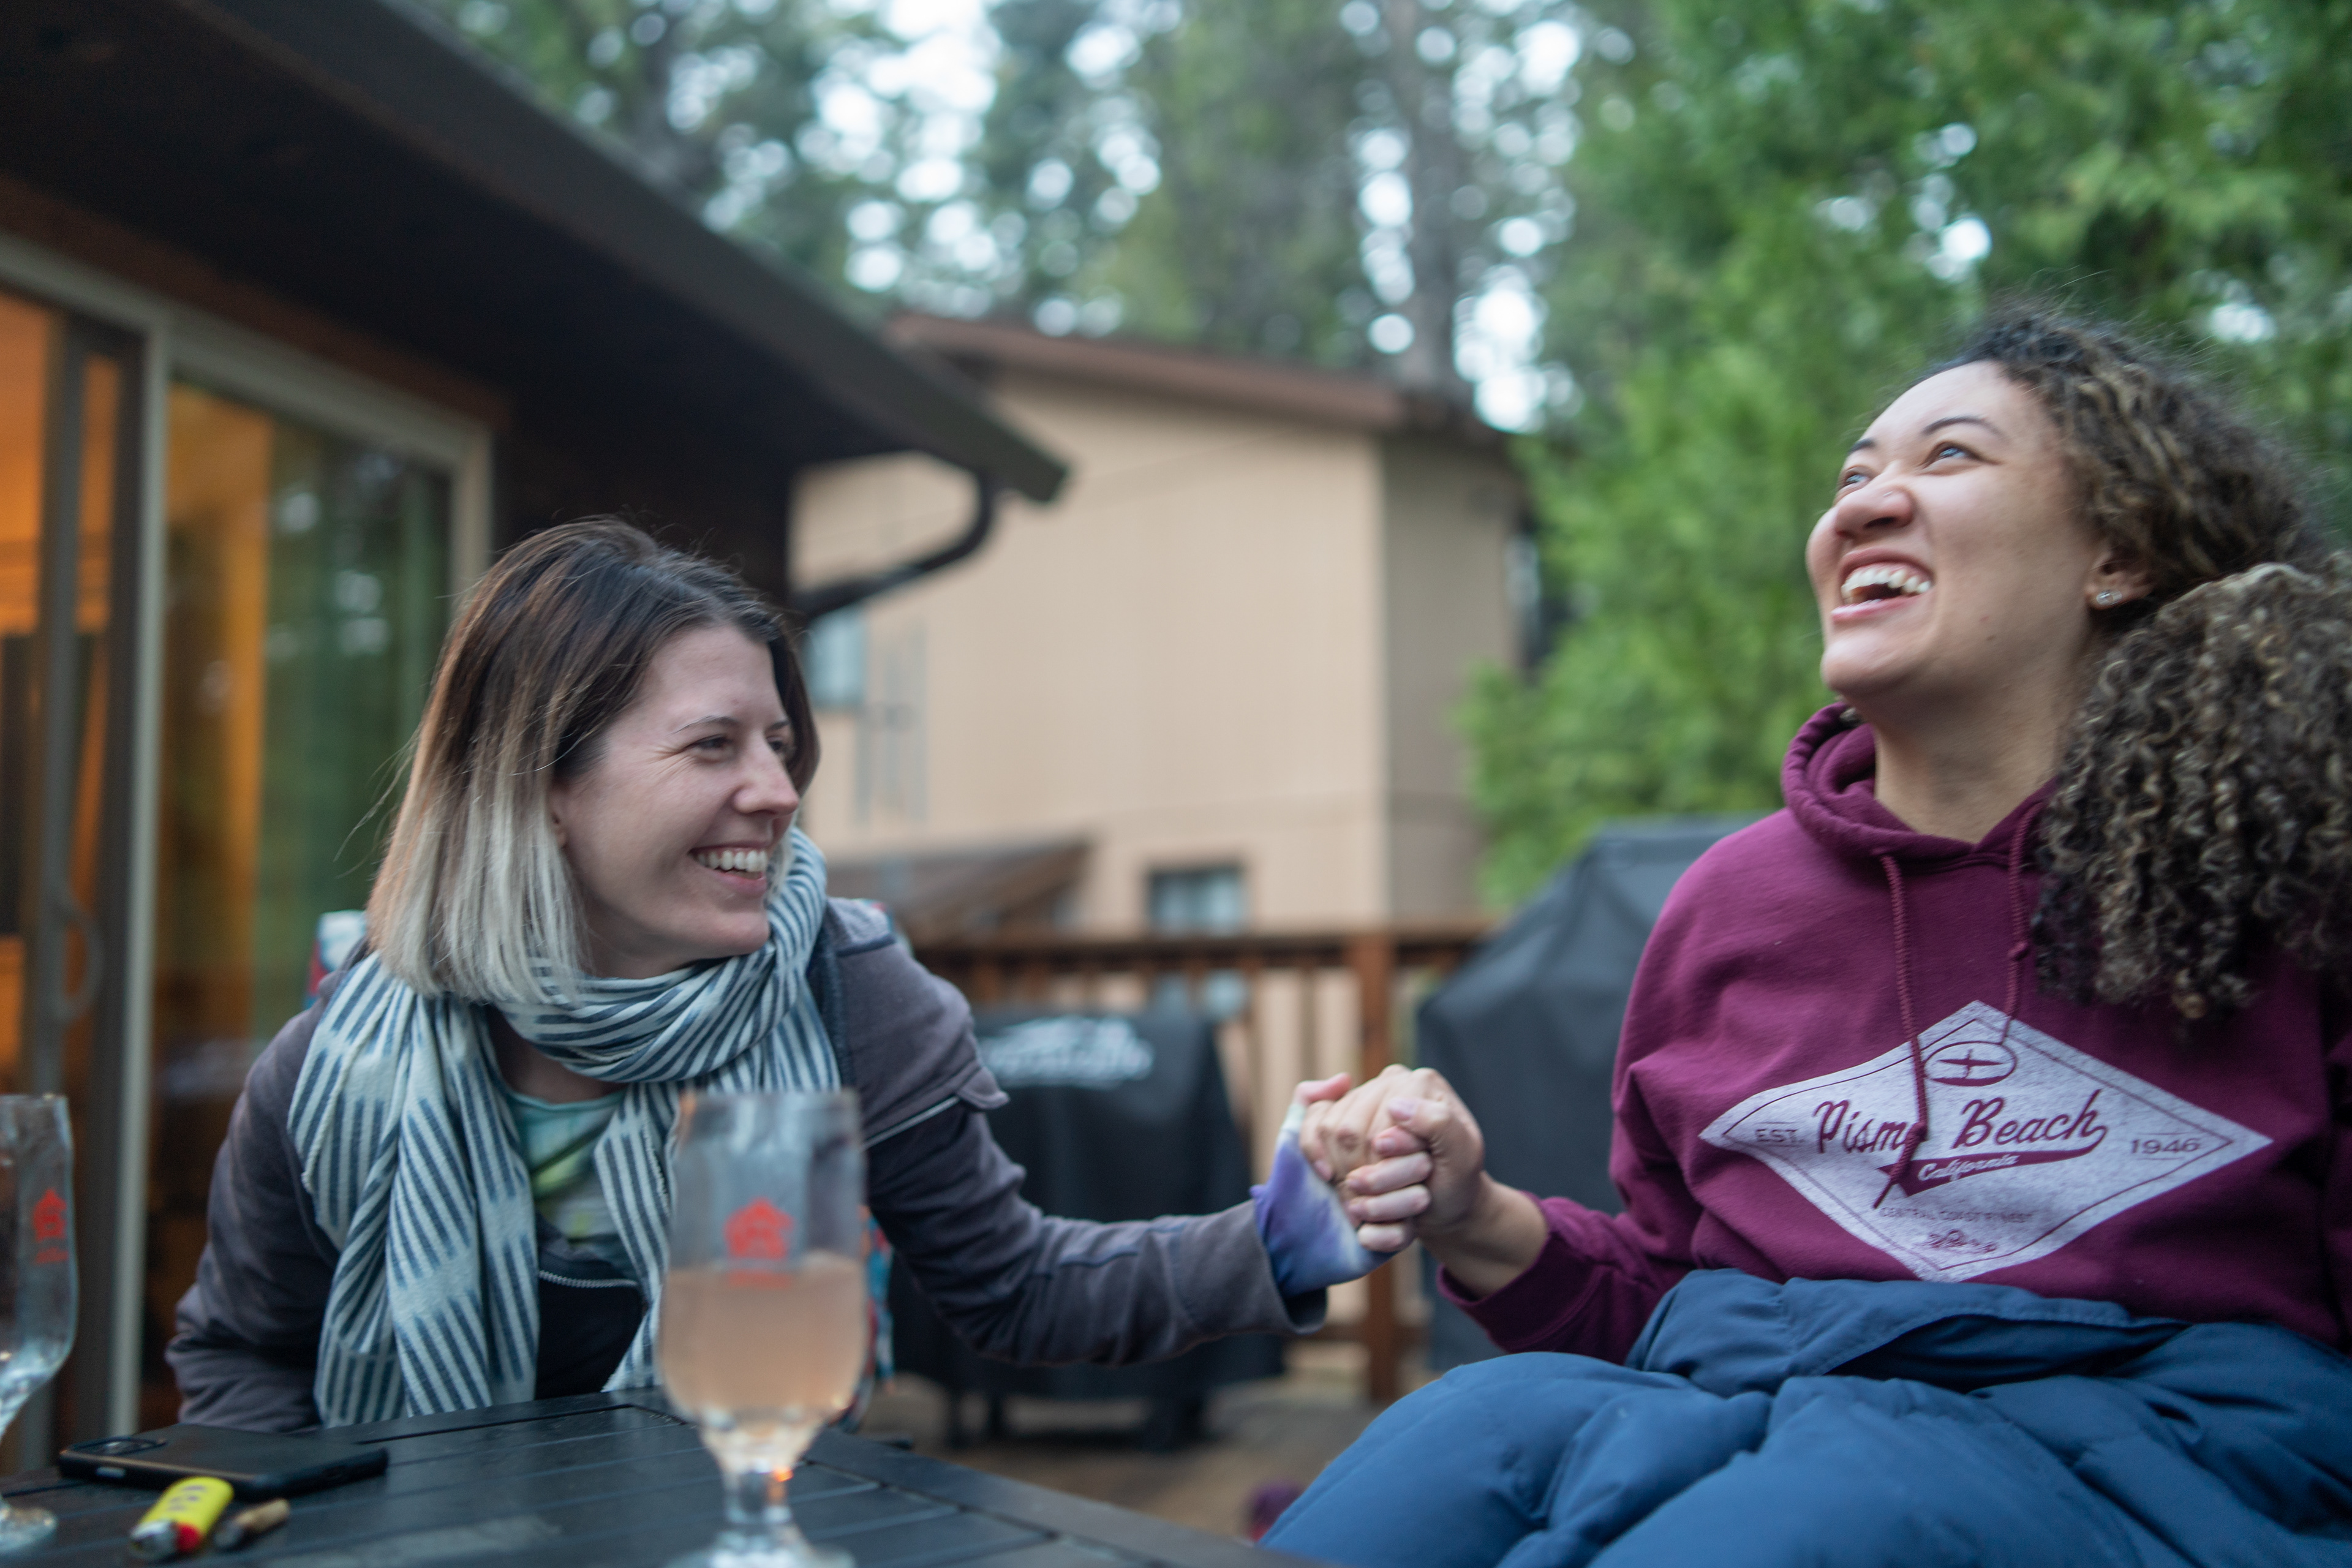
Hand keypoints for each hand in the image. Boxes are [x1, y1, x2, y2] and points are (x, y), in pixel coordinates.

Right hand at [1299, 1067, 1484, 1251]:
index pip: (1380, 1125)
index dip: (1385, 1166)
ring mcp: (1363, 1094)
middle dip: (1363, 1172)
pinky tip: (1328, 1174)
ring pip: (1329, 1131)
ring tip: (1367, 1195)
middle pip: (1350, 1129)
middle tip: (1385, 1200)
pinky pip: (1312, 1122)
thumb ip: (1439, 1124)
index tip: (1410, 1193)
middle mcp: (1390, 1081)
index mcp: (1422, 1084)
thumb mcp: (1464, 1156)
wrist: (1443, 1199)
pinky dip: (1315, 1153)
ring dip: (1343, 1172)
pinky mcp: (1341, 1110)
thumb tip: (1395, 1105)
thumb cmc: (1455, 1179)